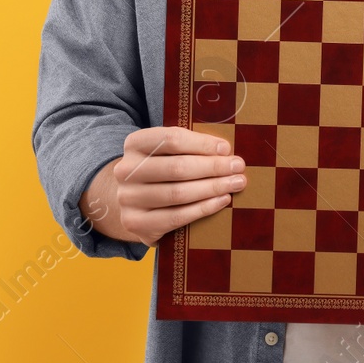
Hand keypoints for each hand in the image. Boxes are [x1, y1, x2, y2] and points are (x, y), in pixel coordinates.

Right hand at [80, 127, 245, 248]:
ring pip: (178, 193)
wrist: (135, 202)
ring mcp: (128, 198)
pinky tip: (222, 201)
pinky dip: (203, 208)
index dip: (202, 143)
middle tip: (238, 167)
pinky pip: (176, 217)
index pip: (171, 139)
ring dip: (212, 188)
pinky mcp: (135, 223)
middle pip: (177, 167)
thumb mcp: (169, 152)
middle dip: (213, 167)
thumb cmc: (162, 170)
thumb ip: (190, 147)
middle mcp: (125, 170)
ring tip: (235, 183)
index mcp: (134, 144)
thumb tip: (225, 151)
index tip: (226, 148)